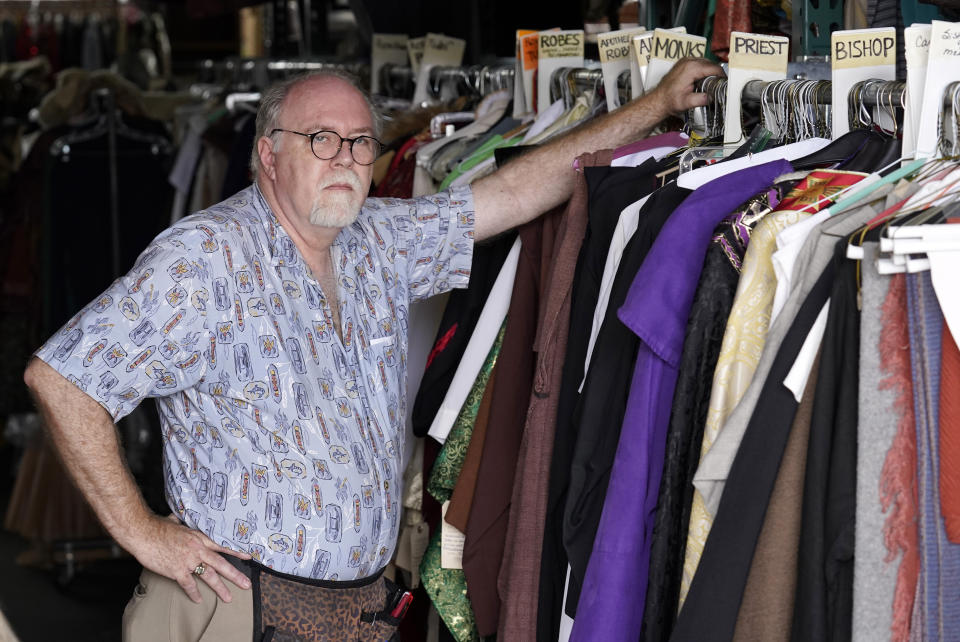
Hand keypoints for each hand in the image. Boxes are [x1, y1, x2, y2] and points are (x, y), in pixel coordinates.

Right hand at [126, 513, 251, 603]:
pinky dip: (193, 593)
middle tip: (246, 584)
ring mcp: (188, 561)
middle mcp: (198, 549)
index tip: (249, 556)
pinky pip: (188, 584)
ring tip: (228, 598)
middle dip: (235, 575)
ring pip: (209, 576)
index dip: (237, 551)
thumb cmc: (158, 526)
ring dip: (219, 588)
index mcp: (199, 538)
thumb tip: (182, 516)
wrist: (144, 533)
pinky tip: (198, 600)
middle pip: (221, 564)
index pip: (223, 545)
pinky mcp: (177, 570)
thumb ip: (184, 522)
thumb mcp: (177, 522)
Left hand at [648, 57, 725, 116]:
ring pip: (705, 63)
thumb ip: (701, 100)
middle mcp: (688, 61)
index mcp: (691, 68)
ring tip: (711, 84)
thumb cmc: (669, 101)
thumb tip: (712, 97)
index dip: (722, 76)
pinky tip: (702, 80)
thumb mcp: (687, 103)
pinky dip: (703, 70)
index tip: (726, 83)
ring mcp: (685, 61)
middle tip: (719, 85)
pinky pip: (699, 63)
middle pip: (711, 64)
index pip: (714, 68)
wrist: (658, 100)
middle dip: (716, 74)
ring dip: (710, 71)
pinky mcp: (683, 63)